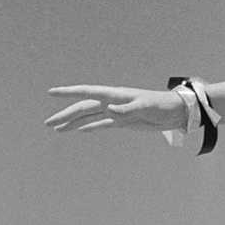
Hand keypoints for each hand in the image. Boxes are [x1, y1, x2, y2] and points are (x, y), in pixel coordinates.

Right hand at [45, 84, 189, 133]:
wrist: (175, 112)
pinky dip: (91, 127)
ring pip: (89, 117)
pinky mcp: (123, 122)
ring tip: (57, 129)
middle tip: (48, 124)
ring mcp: (116, 112)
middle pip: (83, 108)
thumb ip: (127, 109)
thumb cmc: (161, 105)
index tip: (51, 93)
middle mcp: (111, 102)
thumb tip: (109, 110)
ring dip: (73, 123)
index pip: (86, 93)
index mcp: (114, 95)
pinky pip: (102, 124)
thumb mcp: (145, 107)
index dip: (68, 93)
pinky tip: (80, 131)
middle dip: (65, 115)